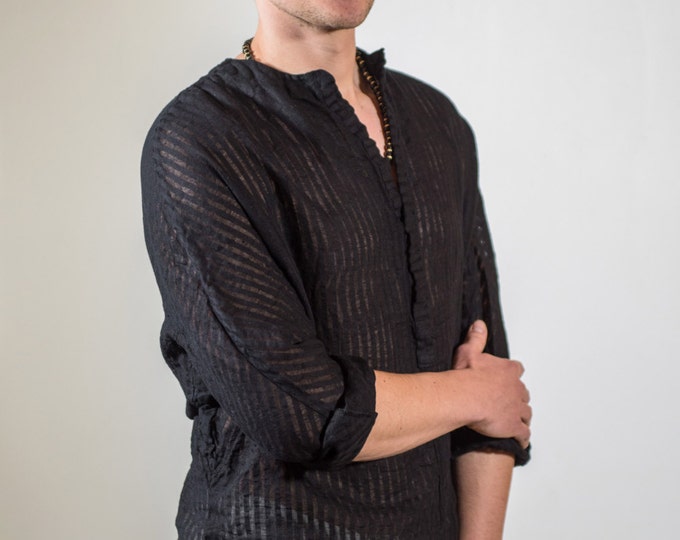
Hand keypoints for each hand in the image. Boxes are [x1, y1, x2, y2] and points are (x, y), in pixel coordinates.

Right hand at [453, 320, 531, 447]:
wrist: (466, 398)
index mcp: (508, 371)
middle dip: (518, 397)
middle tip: (509, 401)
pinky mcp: (514, 426)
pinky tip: (520, 440)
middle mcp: (517, 389)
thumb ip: (476, 339)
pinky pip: (524, 433)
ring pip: (526, 413)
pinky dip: (522, 437)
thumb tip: (479, 324)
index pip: (517, 370)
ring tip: (517, 421)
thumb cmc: (466, 377)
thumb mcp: (469, 352)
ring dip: (522, 416)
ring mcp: (517, 409)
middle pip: (523, 393)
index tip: (507, 378)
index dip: (512, 375)